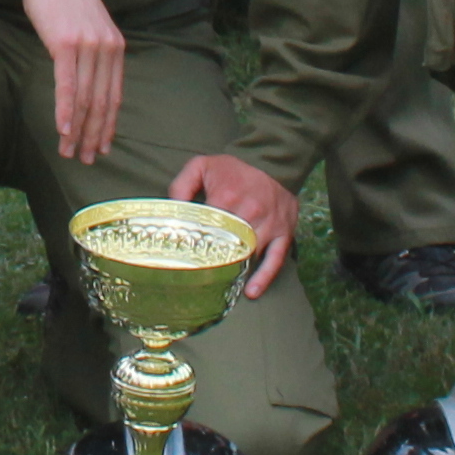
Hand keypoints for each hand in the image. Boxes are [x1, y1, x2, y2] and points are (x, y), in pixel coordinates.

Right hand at [13, 0, 128, 161]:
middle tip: (85, 159)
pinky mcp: (66, 44)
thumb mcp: (88, 24)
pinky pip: (67, 86)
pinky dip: (65, 111)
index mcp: (115, 46)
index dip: (108, 125)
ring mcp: (88, 46)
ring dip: (77, 131)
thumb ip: (94, 50)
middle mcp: (107, 47)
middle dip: (94, 135)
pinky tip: (62, 130)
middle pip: (102, 103)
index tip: (101, 147)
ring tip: (69, 152)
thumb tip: (89, 80)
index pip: (115, 96)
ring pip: (86, 99)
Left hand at [170, 154, 300, 297]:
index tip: (182, 260)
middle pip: (228, 246)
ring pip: (250, 255)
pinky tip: (251, 292)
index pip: (207, 229)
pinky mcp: (284, 233)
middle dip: (212, 264)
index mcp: (227, 197)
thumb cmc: (233, 167)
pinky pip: (276, 260)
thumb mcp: (200, 166)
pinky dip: (264, 278)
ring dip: (235, 272)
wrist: (274, 161)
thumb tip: (170, 211)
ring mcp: (269, 225)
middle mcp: (250, 212)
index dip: (194, 245)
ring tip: (219, 288)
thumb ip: (180, 186)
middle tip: (197, 280)